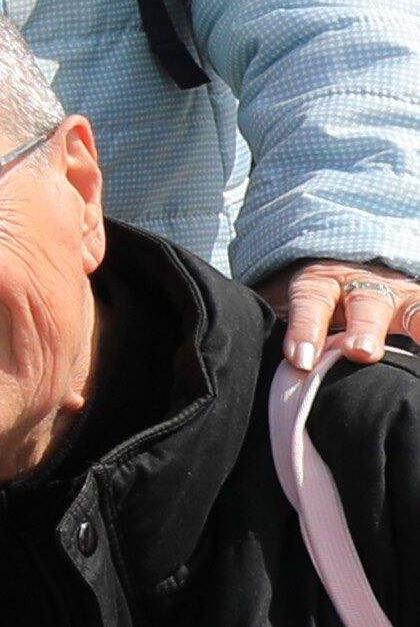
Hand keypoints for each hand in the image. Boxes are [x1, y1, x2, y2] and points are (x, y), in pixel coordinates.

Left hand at [273, 260, 418, 376]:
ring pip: (411, 310)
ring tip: (419, 345)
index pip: (310, 303)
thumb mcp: (281, 302)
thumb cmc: (310, 299)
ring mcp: (397, 298)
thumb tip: (226, 343)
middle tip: (360, 351)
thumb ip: (268, 319)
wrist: (347, 267)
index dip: (305, 329)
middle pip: (365, 305)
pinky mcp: (418, 309)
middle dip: (364, 329)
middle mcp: (363, 288)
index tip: (301, 359)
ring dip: (417, 327)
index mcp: (320, 284)